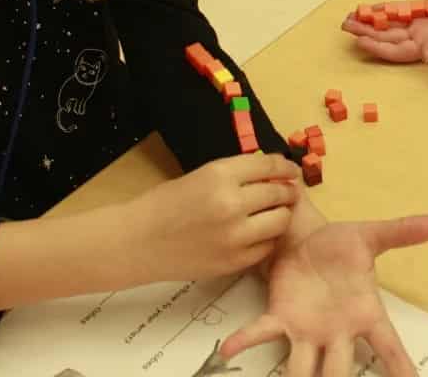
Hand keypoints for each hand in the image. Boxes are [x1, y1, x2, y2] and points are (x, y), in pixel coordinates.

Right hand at [129, 154, 300, 280]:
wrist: (137, 242)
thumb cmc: (164, 205)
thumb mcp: (200, 176)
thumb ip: (235, 174)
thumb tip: (269, 171)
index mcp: (220, 175)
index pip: (267, 165)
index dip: (284, 166)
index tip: (290, 169)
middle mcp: (232, 203)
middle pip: (278, 192)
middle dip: (288, 190)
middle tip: (290, 191)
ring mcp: (235, 235)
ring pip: (280, 221)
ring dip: (281, 214)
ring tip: (276, 212)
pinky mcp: (234, 261)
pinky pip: (266, 247)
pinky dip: (267, 238)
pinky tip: (259, 233)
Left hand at [220, 215, 427, 375]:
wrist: (305, 237)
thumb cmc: (340, 246)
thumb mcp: (370, 236)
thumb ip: (401, 231)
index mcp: (365, 314)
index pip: (388, 345)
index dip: (399, 367)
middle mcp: (337, 332)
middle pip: (340, 370)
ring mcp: (307, 331)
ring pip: (303, 367)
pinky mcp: (280, 318)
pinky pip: (262, 332)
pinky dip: (245, 340)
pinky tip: (228, 349)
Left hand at [340, 0, 427, 62]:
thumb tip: (425, 56)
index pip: (397, 50)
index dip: (377, 47)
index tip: (358, 40)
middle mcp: (426, 37)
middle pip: (390, 37)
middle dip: (367, 32)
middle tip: (345, 25)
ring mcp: (427, 25)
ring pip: (394, 25)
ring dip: (374, 22)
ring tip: (353, 17)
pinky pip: (405, 11)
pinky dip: (389, 9)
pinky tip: (375, 8)